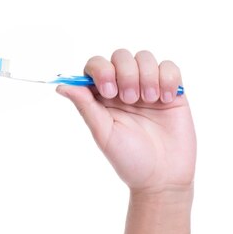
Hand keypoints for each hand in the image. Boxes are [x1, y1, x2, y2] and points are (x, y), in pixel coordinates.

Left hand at [56, 49, 195, 193]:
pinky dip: (166, 77)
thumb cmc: (129, 159)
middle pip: (120, 56)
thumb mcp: (103, 133)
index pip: (96, 65)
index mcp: (102, 96)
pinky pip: (168, 67)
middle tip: (131, 100)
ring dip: (146, 75)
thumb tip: (61, 85)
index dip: (101, 71)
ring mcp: (148, 86)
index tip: (108, 92)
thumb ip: (85, 106)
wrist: (163, 178)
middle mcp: (124, 87)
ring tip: (149, 100)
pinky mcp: (172, 91)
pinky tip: (164, 99)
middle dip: (126, 73)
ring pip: (144, 57)